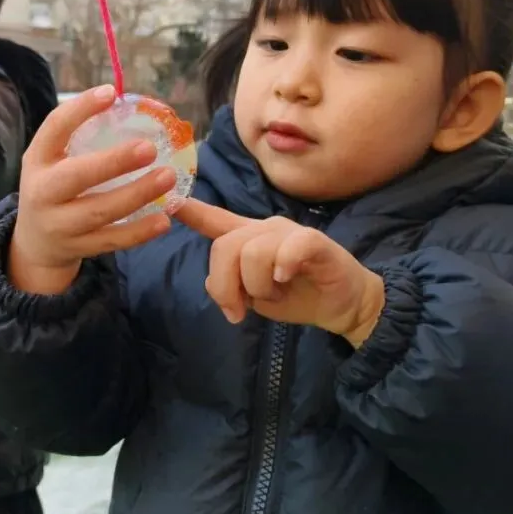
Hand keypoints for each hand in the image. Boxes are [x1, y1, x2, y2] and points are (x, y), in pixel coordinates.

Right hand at [9, 84, 176, 294]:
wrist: (35, 243)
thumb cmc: (53, 187)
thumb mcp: (51, 160)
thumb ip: (78, 136)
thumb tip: (125, 101)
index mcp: (37, 160)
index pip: (54, 128)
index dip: (80, 109)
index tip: (111, 93)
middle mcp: (43, 192)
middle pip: (76, 176)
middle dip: (114, 162)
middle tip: (150, 148)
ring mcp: (59, 224)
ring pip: (99, 212)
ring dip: (136, 195)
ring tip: (167, 177)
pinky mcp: (79, 248)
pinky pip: (112, 241)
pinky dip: (139, 232)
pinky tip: (164, 219)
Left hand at [175, 199, 384, 345]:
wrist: (343, 305)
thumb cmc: (297, 296)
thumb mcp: (254, 297)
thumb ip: (230, 285)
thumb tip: (209, 282)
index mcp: (248, 239)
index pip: (215, 221)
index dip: (192, 212)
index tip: (170, 202)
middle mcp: (265, 229)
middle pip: (225, 247)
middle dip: (225, 285)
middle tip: (239, 311)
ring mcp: (289, 232)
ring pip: (252, 252)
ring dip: (258, 286)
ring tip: (275, 296)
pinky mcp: (314, 241)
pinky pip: (288, 247)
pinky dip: (281, 266)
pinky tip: (285, 277)